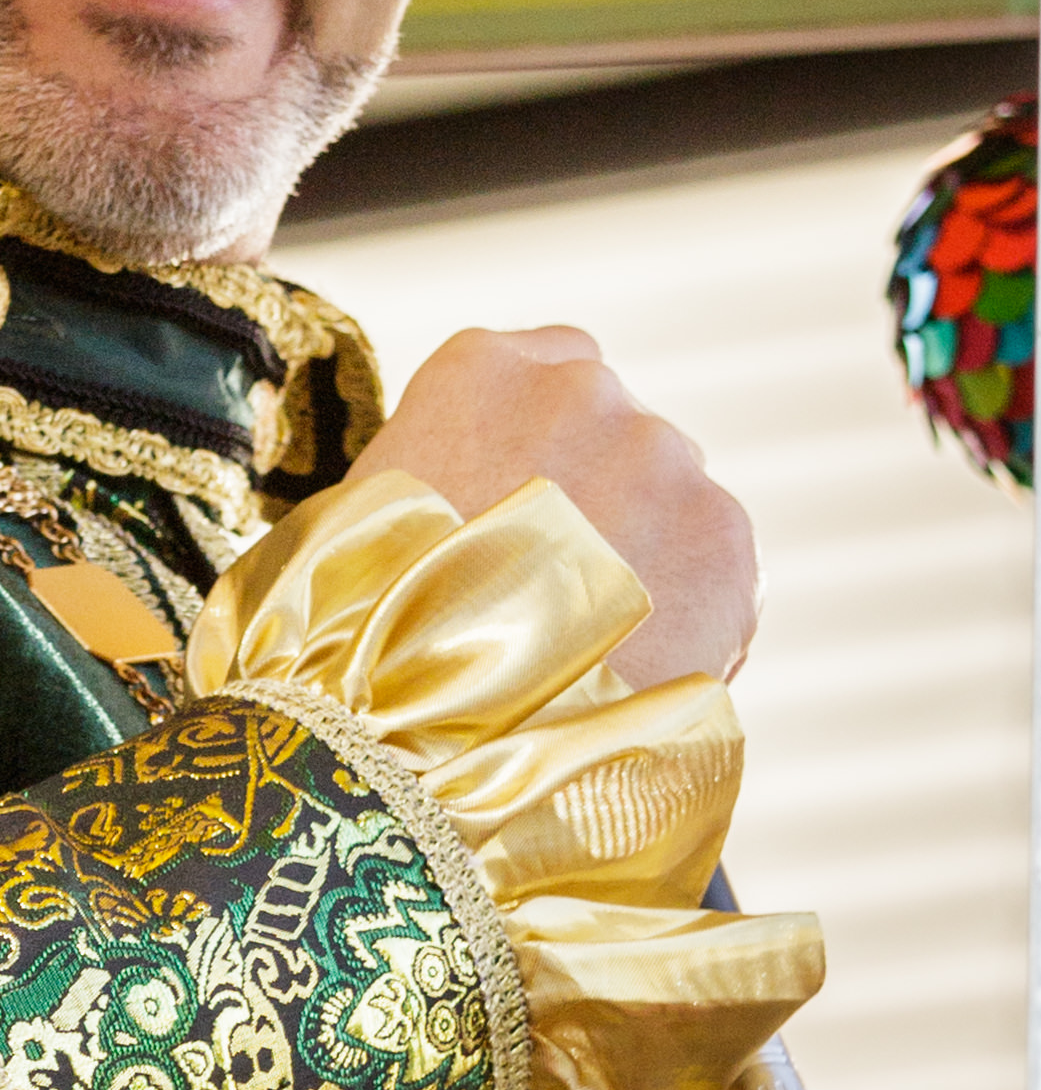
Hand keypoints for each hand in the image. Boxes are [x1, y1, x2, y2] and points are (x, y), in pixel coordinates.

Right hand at [345, 323, 759, 688]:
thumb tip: (479, 491)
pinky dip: (695, 608)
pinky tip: (638, 666)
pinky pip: (719, 563)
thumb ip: (448, 464)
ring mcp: (660, 455)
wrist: (434, 726)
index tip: (538, 494)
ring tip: (598, 642)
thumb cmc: (367, 626)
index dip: (552, 437)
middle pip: (619, 428)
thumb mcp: (374, 508)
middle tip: (561, 587)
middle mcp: (580, 389)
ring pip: (673, 494)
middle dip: (605, 493)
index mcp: (481, 367)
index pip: (557, 363)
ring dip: (651, 548)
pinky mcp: (723, 531)